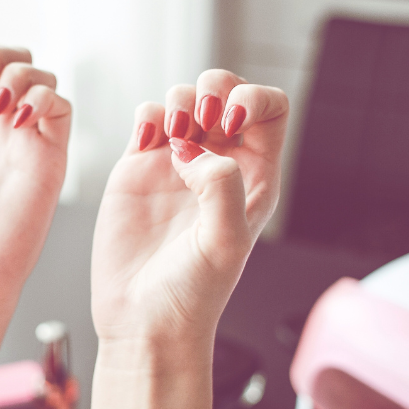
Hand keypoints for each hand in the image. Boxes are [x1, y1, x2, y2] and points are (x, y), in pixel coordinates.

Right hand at [91, 69, 288, 346]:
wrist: (143, 319)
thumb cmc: (192, 294)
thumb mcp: (225, 243)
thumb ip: (222, 186)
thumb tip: (191, 151)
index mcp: (254, 180)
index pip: (270, 111)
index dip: (255, 99)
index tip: (231, 121)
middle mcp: (217, 167)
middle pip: (227, 92)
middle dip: (213, 89)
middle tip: (199, 121)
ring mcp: (176, 166)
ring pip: (184, 100)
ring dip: (178, 101)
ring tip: (170, 140)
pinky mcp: (138, 169)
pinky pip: (146, 118)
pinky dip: (147, 114)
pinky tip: (147, 143)